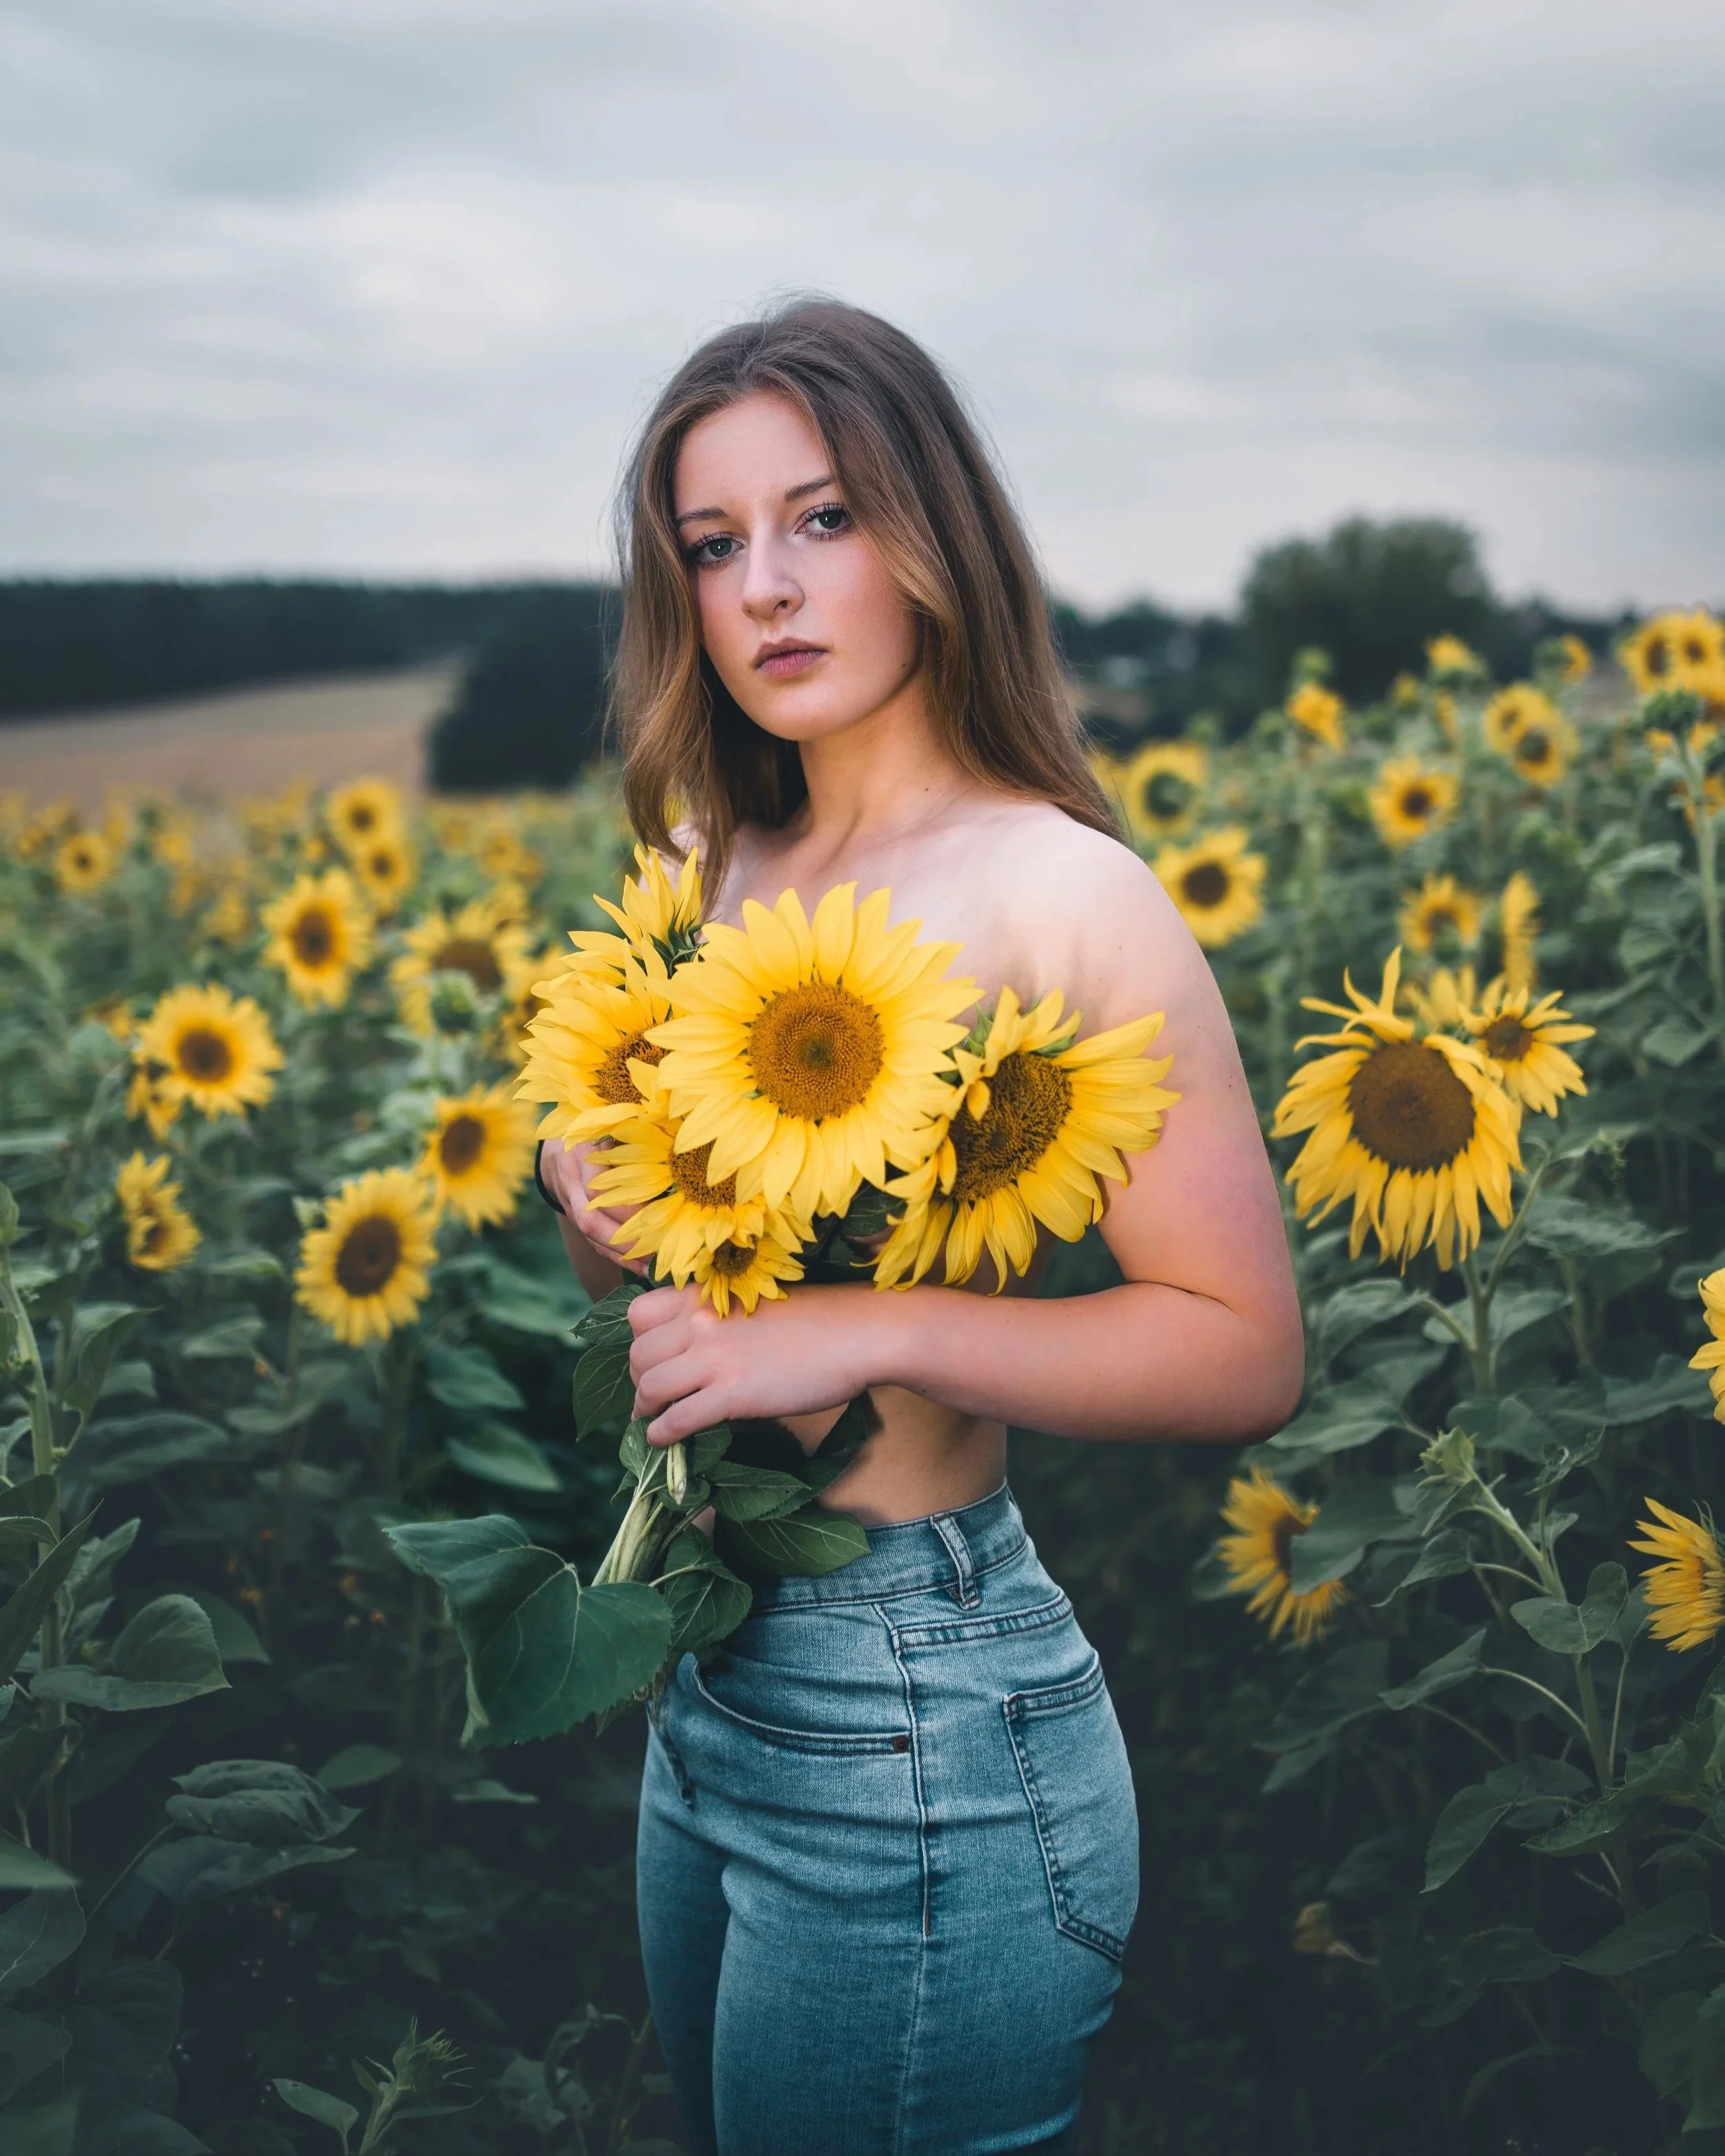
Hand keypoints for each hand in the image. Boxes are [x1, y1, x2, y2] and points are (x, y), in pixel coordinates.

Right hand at [539, 1137, 647, 1276]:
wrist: (557, 1145)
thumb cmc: (599, 1130)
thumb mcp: (614, 1125)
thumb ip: (639, 1137)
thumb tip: (681, 1158)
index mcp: (583, 1152)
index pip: (601, 1192)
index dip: (629, 1209)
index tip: (661, 1219)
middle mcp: (571, 1180)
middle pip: (591, 1221)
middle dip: (627, 1241)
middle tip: (660, 1254)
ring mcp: (568, 1202)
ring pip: (591, 1235)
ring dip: (623, 1256)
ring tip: (653, 1269)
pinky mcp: (573, 1217)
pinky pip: (592, 1241)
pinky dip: (616, 1257)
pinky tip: (641, 1268)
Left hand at [627, 1282, 899, 1445]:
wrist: (858, 1332)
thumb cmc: (817, 1317)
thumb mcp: (753, 1301)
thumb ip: (717, 1319)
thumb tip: (694, 1352)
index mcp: (704, 1294)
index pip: (637, 1314)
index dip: (639, 1340)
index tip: (654, 1358)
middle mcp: (699, 1321)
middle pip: (636, 1355)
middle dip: (639, 1380)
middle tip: (654, 1396)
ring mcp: (714, 1358)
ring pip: (647, 1388)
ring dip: (646, 1409)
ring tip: (656, 1419)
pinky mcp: (731, 1394)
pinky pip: (676, 1420)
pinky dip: (662, 1435)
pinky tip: (667, 1441)